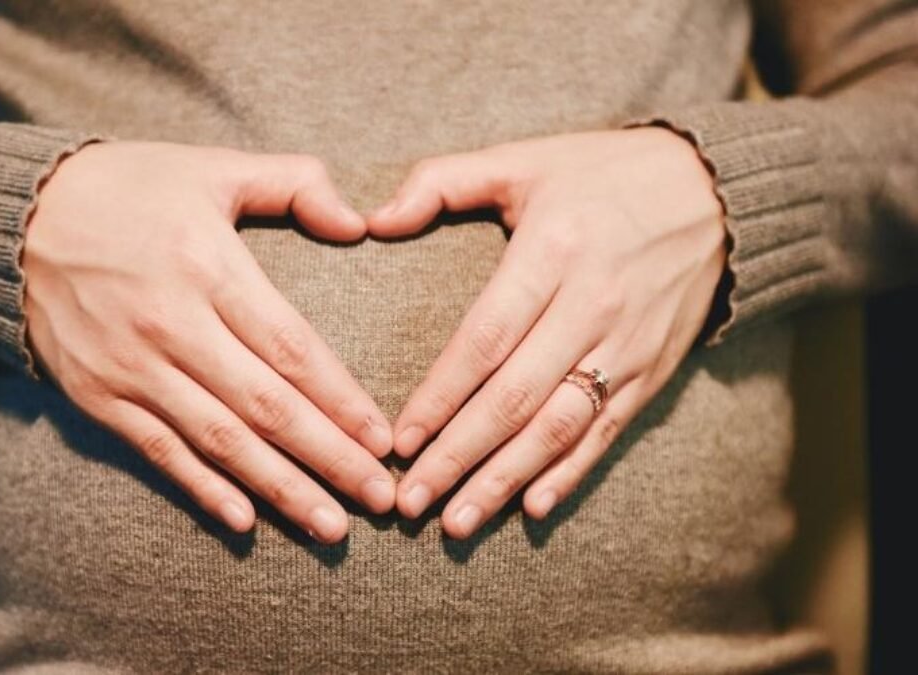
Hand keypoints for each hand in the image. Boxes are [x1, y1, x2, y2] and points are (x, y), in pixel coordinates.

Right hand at [22, 141, 395, 542]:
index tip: (383, 440)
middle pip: (266, 407)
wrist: (18, 216)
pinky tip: (245, 521)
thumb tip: (358, 223)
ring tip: (331, 526)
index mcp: (208, 266)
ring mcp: (130, 367)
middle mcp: (171, 324)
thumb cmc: (129, 188)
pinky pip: (159, 452)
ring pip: (219, 441)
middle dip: (330, 458)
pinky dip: (202, 488)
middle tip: (380, 500)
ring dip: (280, 488)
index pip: (291, 348)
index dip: (341, 400)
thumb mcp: (212, 167)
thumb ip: (293, 183)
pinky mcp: (98, 395)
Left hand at [366, 127, 726, 537]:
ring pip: (559, 427)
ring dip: (505, 480)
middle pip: (515, 398)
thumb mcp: (522, 159)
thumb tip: (372, 220)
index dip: (440, 395)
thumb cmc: (601, 175)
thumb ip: (442, 182)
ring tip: (457, 522)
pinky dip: (570, 473)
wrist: (716, 191)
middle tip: (410, 502)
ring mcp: (628, 344)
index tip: (399, 440)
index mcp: (553, 251)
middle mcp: (592, 305)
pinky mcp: (654, 370)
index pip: (485, 339)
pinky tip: (532, 508)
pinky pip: (607, 431)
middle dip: (458, 456)